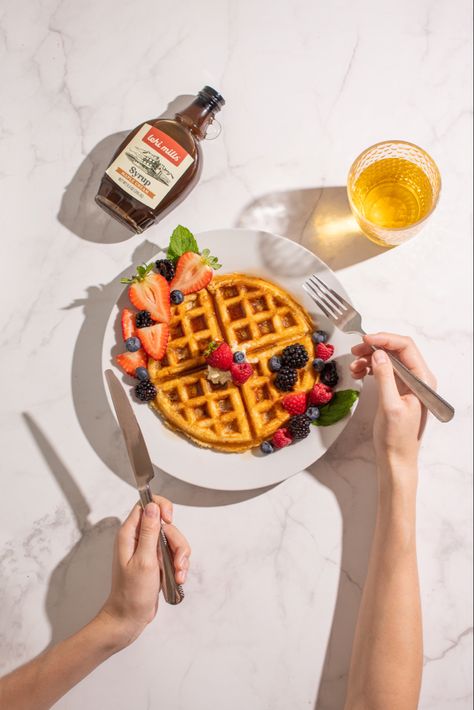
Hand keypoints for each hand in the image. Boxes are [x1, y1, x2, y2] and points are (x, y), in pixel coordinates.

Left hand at [99, 495, 190, 648]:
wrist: (129, 618)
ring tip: (178, 574)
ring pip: (173, 540)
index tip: (169, 521)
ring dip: (180, 557)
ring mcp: (148, 550)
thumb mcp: (143, 560)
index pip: (146, 505)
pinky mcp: (156, 560)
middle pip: (165, 525)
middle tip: (177, 561)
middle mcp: (138, 539)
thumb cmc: (131, 594)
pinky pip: (174, 554)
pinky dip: (179, 565)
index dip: (161, 508)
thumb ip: (149, 532)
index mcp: (129, 534)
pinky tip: (177, 578)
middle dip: (177, 542)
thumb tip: (152, 507)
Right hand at [351, 333, 436, 471]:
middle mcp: (417, 379)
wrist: (396, 458)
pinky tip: (358, 372)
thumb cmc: (397, 438)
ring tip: (354, 366)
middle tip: (355, 351)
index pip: (406, 347)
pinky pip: (383, 370)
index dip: (385, 340)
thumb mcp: (390, 406)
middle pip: (396, 350)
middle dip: (375, 347)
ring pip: (387, 359)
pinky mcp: (396, 389)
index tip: (366, 340)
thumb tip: (378, 353)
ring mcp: (406, 383)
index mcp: (422, 380)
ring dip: (369, 358)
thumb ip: (385, 377)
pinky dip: (369, 368)